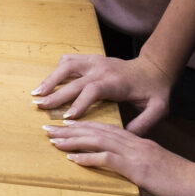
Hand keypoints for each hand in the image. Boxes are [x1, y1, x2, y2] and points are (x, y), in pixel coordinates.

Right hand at [32, 52, 176, 129]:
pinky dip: (57, 70)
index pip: (92, 91)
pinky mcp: (91, 59)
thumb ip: (144, 123)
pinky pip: (69, 60)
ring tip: (36, 93)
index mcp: (115, 82)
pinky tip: (49, 82)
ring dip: (50, 79)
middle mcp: (101, 69)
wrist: (154, 68)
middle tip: (40, 106)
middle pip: (73, 80)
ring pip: (66, 66)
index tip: (66, 118)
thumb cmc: (155, 91)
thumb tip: (127, 136)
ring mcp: (95, 61)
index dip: (78, 103)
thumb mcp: (158, 109)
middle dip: (55, 94)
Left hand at [43, 121, 194, 195]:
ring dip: (73, 140)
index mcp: (139, 143)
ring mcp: (136, 154)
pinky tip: (72, 159)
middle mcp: (135, 144)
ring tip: (53, 140)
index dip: (83, 127)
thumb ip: (141, 168)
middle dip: (70, 129)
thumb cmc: (183, 182)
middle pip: (97, 131)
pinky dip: (89, 158)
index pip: (106, 130)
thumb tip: (129, 173)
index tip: (65, 127)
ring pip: (98, 141)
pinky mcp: (139, 168)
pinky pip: (109, 159)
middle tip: (48, 129)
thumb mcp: (158, 171)